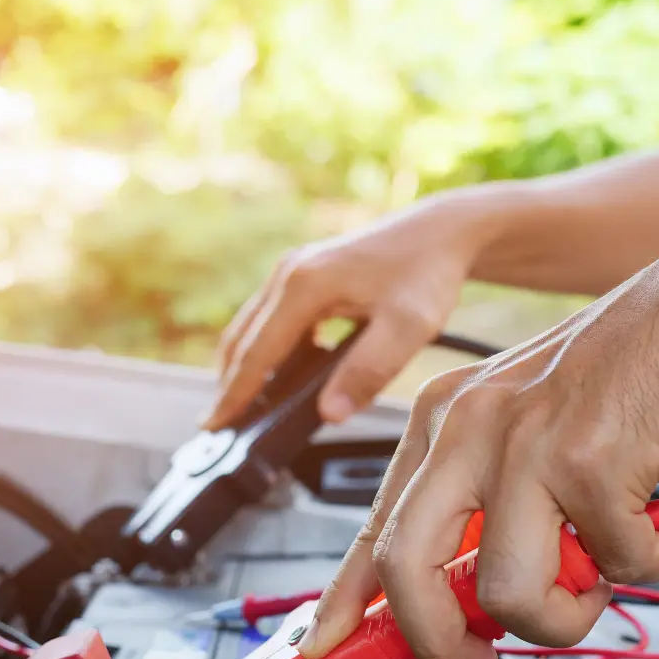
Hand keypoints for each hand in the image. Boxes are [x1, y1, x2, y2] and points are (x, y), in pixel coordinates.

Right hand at [203, 195, 494, 429]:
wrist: (443, 231)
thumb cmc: (428, 275)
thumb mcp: (409, 328)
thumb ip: (369, 371)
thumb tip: (329, 414)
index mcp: (303, 285)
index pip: (257, 352)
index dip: (235, 394)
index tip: (214, 426)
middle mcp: (288, 272)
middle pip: (242, 338)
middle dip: (228, 384)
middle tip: (218, 427)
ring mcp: (293, 268)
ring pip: (251, 326)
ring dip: (242, 366)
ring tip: (239, 407)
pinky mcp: (304, 271)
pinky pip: (269, 317)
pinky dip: (262, 348)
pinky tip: (276, 375)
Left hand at [294, 231, 658, 658]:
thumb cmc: (629, 373)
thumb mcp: (527, 425)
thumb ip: (489, 500)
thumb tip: (472, 601)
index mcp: (441, 421)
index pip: (373, 528)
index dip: (343, 601)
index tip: (320, 647)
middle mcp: (467, 428)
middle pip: (406, 570)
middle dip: (438, 644)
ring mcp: (524, 443)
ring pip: (507, 593)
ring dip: (567, 616)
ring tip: (606, 577)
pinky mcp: (590, 461)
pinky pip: (614, 567)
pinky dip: (653, 562)